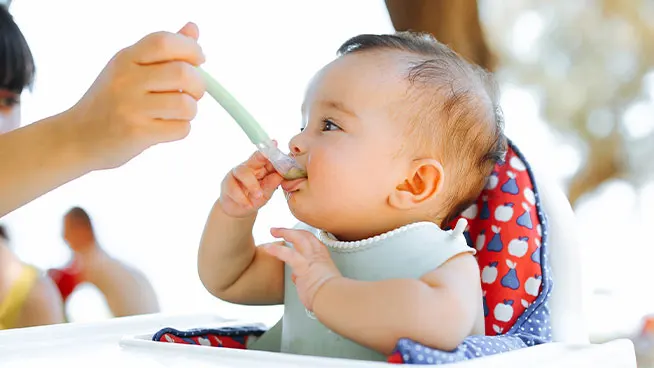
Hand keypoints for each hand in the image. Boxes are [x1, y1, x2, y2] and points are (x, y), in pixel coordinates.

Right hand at [65, 22, 205, 170]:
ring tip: (176, 112)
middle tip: (192, 92)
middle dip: (198, 84)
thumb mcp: (129, 68)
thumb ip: (161, 51)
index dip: (190, 49)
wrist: (77, 137)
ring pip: (186, 104)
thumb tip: (193, 29)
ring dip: (190, 110)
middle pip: (183, 73)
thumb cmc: (109, 101)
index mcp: (125, 59)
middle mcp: (126, 80)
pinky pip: (180, 129)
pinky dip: (181, 129)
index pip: (164, 42)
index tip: (198, 60)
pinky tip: (165, 127)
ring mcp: (131, 108)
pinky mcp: (137, 133)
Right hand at [219, 148, 283, 217]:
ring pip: (243, 172)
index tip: (275, 143)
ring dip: (252, 185)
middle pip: (254, 159)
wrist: (239, 210)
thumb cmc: (254, 198)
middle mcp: (248, 167)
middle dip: (261, 157)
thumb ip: (272, 184)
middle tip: (268, 161)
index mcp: (260, 167)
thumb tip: (280, 175)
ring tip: (259, 196)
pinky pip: (233, 187)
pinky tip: (247, 204)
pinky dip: (242, 197)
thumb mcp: (266, 193)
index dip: (270, 151)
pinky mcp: (227, 183)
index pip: (265, 157)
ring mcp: (236, 174)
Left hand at [263, 227, 340, 310]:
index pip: (314, 243)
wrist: (333, 298)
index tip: (297, 236)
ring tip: (273, 230)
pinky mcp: (301, 265)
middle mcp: (318, 255)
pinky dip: (275, 249)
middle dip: (293, 231)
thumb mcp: (321, 284)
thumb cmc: (329, 295)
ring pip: (298, 238)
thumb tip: (297, 278)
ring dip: (284, 232)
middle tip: (281, 230)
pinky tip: (267, 247)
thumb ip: (307, 278)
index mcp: (324, 259)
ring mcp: (310, 258)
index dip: (304, 238)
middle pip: (306, 236)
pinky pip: (286, 253)